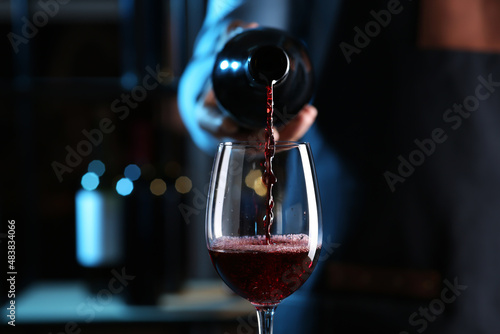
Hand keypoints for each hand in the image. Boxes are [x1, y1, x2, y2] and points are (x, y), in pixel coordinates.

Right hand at [195, 20, 317, 142]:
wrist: (232, 88)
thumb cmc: (225, 72)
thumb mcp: (223, 54)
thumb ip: (229, 38)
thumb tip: (248, 27)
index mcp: (207, 112)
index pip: (209, 121)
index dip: (217, 125)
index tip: (228, 124)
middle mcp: (227, 129)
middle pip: (242, 140)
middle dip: (259, 138)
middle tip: (273, 131)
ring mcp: (247, 135)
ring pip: (264, 142)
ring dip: (285, 133)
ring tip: (304, 115)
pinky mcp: (266, 135)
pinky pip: (280, 137)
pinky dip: (294, 127)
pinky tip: (307, 113)